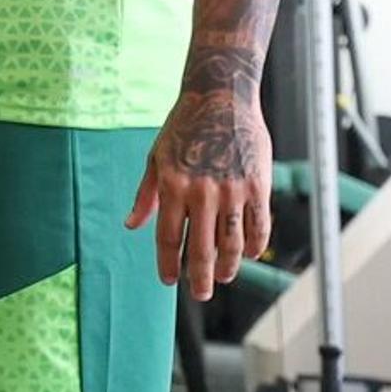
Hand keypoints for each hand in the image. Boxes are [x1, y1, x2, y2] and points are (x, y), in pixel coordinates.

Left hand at [132, 82, 270, 299]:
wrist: (221, 98)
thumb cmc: (183, 127)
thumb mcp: (155, 158)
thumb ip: (146, 196)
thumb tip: (131, 226)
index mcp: (173, 187)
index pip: (168, 237)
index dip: (168, 263)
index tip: (168, 280)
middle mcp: (203, 193)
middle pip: (202, 247)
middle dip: (199, 276)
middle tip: (199, 293)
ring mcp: (233, 190)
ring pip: (233, 241)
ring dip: (228, 265)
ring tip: (222, 277)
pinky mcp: (258, 185)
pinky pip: (259, 224)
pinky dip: (255, 244)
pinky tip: (248, 256)